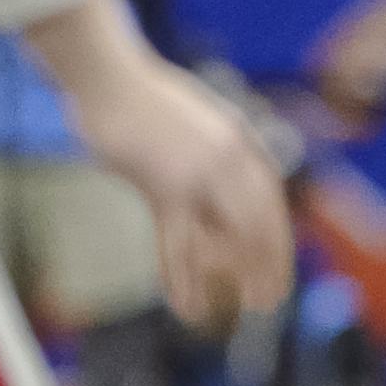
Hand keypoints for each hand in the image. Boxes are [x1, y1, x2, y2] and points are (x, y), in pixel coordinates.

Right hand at [60, 44, 296, 327]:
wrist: (108, 77)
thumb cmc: (141, 96)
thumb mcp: (193, 118)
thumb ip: (213, 148)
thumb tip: (218, 187)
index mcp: (238, 139)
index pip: (270, 195)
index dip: (277, 233)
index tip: (278, 261)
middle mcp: (229, 157)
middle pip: (260, 219)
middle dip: (271, 262)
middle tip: (273, 298)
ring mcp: (200, 173)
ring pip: (232, 234)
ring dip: (245, 274)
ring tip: (255, 308)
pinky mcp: (164, 187)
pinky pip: (177, 243)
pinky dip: (181, 279)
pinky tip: (187, 307)